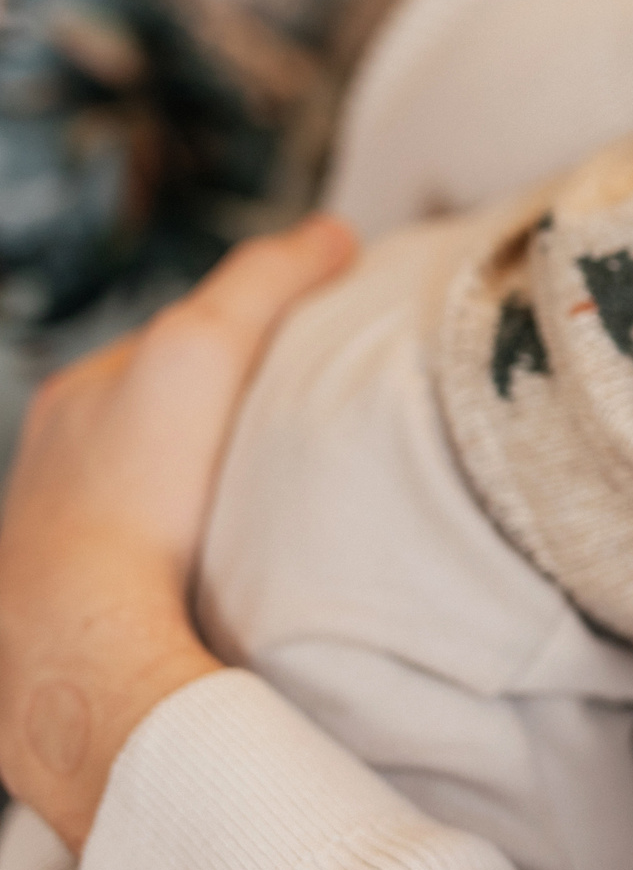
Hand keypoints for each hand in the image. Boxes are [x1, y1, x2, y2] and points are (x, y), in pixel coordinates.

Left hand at [0, 214, 354, 850]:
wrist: (83, 635)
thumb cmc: (137, 490)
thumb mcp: (206, 344)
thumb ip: (266, 278)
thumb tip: (335, 234)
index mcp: (77, 398)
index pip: (174, 343)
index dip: (247, 336)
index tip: (307, 348)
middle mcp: (60, 466)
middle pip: (166, 421)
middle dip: (229, 419)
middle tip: (303, 428)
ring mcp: (70, 542)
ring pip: (160, 495)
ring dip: (214, 492)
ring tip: (282, 501)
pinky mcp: (92, 611)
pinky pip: (161, 564)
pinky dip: (200, 554)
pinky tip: (241, 566)